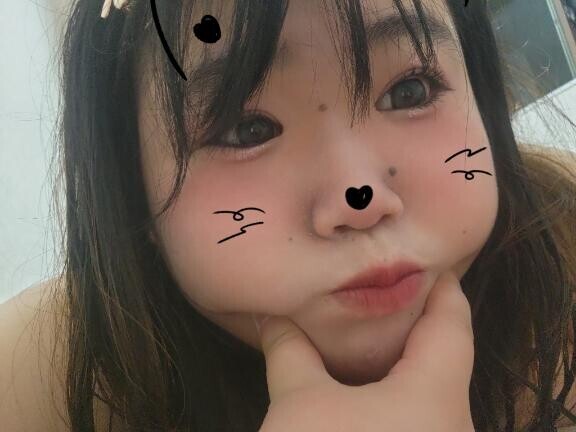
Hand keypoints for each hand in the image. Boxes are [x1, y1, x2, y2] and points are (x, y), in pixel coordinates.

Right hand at [257, 271, 475, 431]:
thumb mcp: (300, 403)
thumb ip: (290, 353)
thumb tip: (272, 319)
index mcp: (437, 394)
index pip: (453, 321)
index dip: (442, 285)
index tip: (424, 256)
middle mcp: (450, 421)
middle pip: (442, 352)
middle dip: (411, 318)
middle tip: (380, 285)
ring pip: (425, 387)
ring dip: (395, 357)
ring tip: (363, 325)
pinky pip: (410, 413)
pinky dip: (387, 389)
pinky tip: (356, 381)